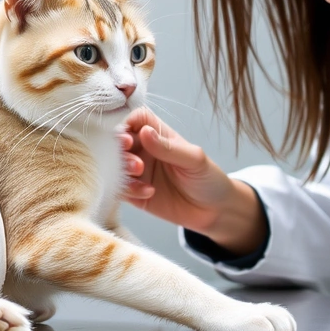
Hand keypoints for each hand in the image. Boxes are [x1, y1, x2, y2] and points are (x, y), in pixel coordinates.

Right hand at [117, 108, 265, 253]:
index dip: (127, 124)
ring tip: (140, 173)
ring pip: (115, 166)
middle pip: (118, 142)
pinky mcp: (135, 194)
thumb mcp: (194, 159)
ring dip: (122, 169)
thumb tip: (145, 131)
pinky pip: (120, 189)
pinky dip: (129, 190)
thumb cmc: (208, 178)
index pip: (135, 120)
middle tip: (135, 161)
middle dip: (119, 150)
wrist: (214, 211)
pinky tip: (149, 192)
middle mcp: (144, 150)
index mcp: (158, 135)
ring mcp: (138, 172)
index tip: (127, 136)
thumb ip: (168, 147)